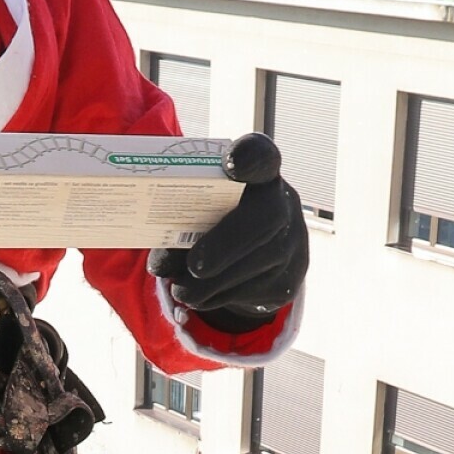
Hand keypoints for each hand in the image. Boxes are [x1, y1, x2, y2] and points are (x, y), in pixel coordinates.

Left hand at [147, 133, 308, 333]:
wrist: (259, 256)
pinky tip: (199, 297)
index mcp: (258, 173)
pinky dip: (220, 296)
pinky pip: (255, 291)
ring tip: (181, 289)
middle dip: (227, 244)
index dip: (250, 157)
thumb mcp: (204, 208)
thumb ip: (182, 223)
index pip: (261, 156)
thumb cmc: (217, 220)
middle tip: (194, 266)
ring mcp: (292, 243)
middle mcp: (283, 203)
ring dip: (214, 282)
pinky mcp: (288, 280)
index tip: (233, 162)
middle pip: (265, 218)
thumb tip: (160, 264)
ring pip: (260, 264)